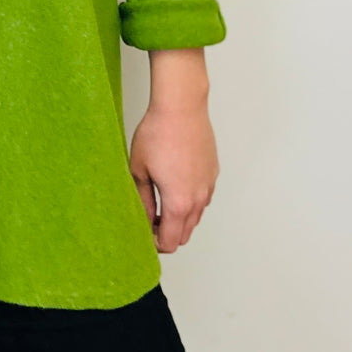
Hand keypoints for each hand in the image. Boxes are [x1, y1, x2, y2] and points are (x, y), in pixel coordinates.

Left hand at [128, 101, 218, 252]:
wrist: (181, 107)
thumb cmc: (157, 134)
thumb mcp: (139, 169)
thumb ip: (141, 200)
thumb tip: (143, 219)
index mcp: (178, 204)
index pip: (170, 242)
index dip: (154, 243)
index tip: (143, 232)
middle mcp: (198, 200)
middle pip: (184, 234)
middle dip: (166, 233)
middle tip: (148, 218)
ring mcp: (208, 186)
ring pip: (195, 217)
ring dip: (179, 217)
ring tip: (159, 199)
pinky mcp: (213, 173)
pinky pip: (202, 198)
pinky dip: (189, 200)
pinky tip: (174, 182)